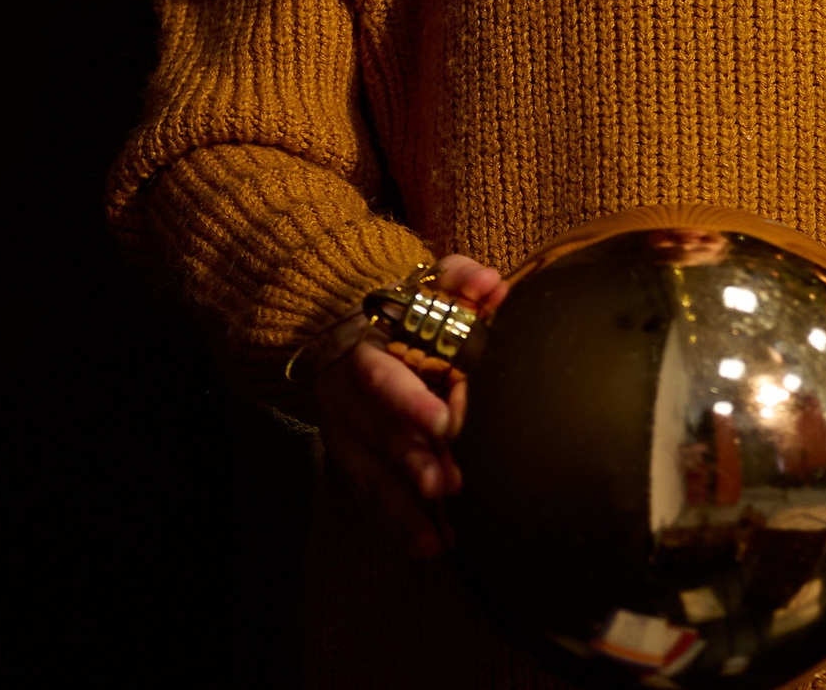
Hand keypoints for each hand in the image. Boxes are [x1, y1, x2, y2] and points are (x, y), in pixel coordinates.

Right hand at [310, 253, 505, 557]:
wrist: (334, 318)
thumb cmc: (400, 305)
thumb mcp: (425, 280)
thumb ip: (457, 278)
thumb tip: (492, 285)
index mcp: (367, 348)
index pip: (384, 375)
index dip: (409, 400)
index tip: (446, 423)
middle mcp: (348, 392)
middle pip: (379, 433)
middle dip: (411, 464)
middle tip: (447, 487)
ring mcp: (344, 428)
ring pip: (369, 473)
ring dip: (402, 508)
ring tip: (437, 541)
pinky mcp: (347, 455)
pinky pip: (368, 493)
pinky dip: (394, 522)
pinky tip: (425, 547)